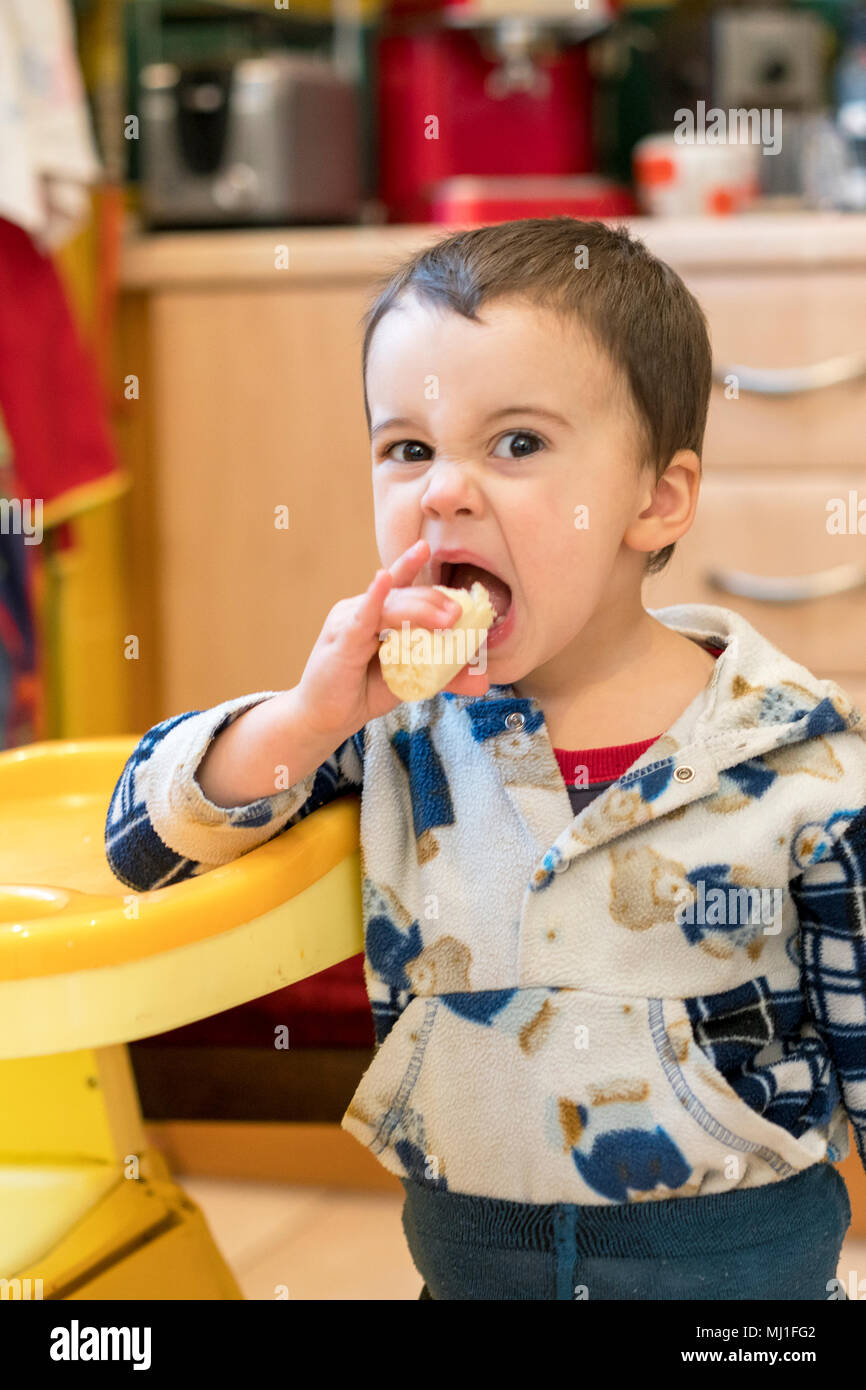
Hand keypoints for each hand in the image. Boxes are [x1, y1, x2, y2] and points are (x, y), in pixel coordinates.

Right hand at [294, 538, 490, 739]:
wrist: (326, 719)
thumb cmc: (363, 691)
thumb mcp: (411, 681)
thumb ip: (443, 675)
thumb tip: (482, 679)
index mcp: (377, 614)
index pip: (399, 585)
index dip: (411, 564)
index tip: (427, 548)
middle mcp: (361, 611)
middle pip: (402, 596)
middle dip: (433, 601)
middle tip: (459, 613)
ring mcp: (348, 622)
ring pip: (389, 607)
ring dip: (420, 610)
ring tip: (447, 619)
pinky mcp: (340, 641)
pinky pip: (360, 618)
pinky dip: (373, 599)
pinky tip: (382, 581)